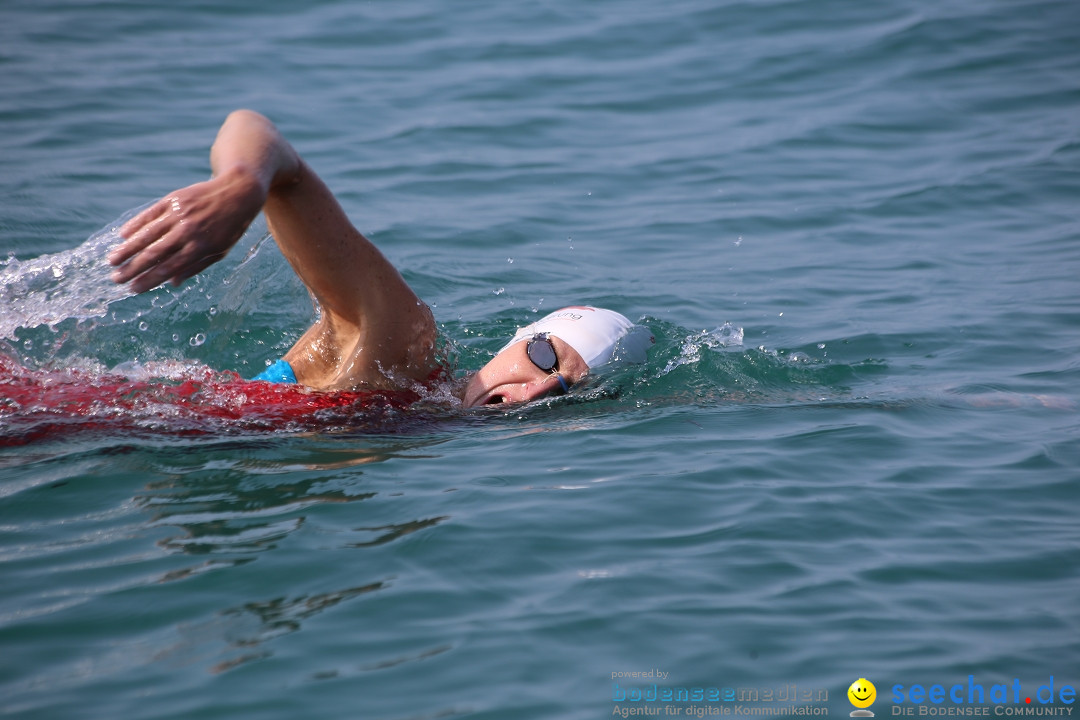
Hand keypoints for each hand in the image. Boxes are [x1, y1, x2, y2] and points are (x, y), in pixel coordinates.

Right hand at [108, 169, 264, 292]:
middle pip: (153, 254)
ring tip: (111, 261)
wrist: (237, 192)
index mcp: (200, 248)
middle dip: (132, 269)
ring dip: (127, 249)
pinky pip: (149, 214)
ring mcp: (178, 214)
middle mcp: (187, 231)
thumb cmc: (230, 227)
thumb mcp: (220, 251)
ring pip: (146, 234)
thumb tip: (172, 283)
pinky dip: (135, 225)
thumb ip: (195, 267)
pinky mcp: (172, 200)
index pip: (168, 268)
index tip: (133, 289)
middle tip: (116, 279)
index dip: (149, 280)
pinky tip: (122, 236)